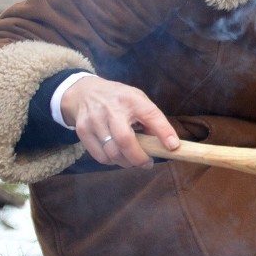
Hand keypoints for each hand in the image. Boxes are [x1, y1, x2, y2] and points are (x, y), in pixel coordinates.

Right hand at [60, 74, 178, 167]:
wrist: (85, 92)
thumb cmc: (118, 99)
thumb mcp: (137, 99)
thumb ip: (150, 119)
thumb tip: (165, 144)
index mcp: (132, 99)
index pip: (151, 115)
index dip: (164, 132)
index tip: (173, 147)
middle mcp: (112, 108)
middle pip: (125, 141)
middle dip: (139, 158)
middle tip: (147, 163)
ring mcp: (95, 120)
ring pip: (112, 153)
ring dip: (126, 162)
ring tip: (131, 159)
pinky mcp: (83, 130)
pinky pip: (100, 156)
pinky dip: (111, 161)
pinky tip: (116, 155)